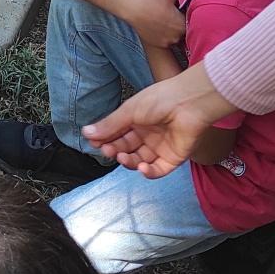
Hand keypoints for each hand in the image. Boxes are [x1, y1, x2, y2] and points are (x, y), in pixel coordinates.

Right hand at [82, 62, 237, 176]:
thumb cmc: (160, 100)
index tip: (94, 143)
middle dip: (114, 151)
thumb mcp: (129, 111)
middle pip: (125, 149)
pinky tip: (141, 168)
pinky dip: (148, 173)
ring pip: (138, 161)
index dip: (105, 140)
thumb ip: (109, 125)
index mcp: (136, 121)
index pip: (116, 134)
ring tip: (123, 157)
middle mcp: (147, 135)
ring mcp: (160, 147)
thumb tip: (85, 132)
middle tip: (108, 150)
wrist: (189, 103)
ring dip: (128, 162)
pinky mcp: (173, 158)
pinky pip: (157, 170)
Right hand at [119, 0, 184, 47]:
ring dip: (172, 33)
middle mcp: (177, 36)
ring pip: (174, 39)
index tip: (181, 15)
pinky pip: (165, 42)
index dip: (186, 19)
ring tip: (164, 23)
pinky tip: (158, 28)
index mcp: (183, 25)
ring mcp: (167, 42)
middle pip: (183, 33)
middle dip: (179, 27)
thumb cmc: (153, 1)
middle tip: (173, 19)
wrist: (136, 9)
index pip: (191, 25)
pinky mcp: (158, 45)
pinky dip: (163, 37)